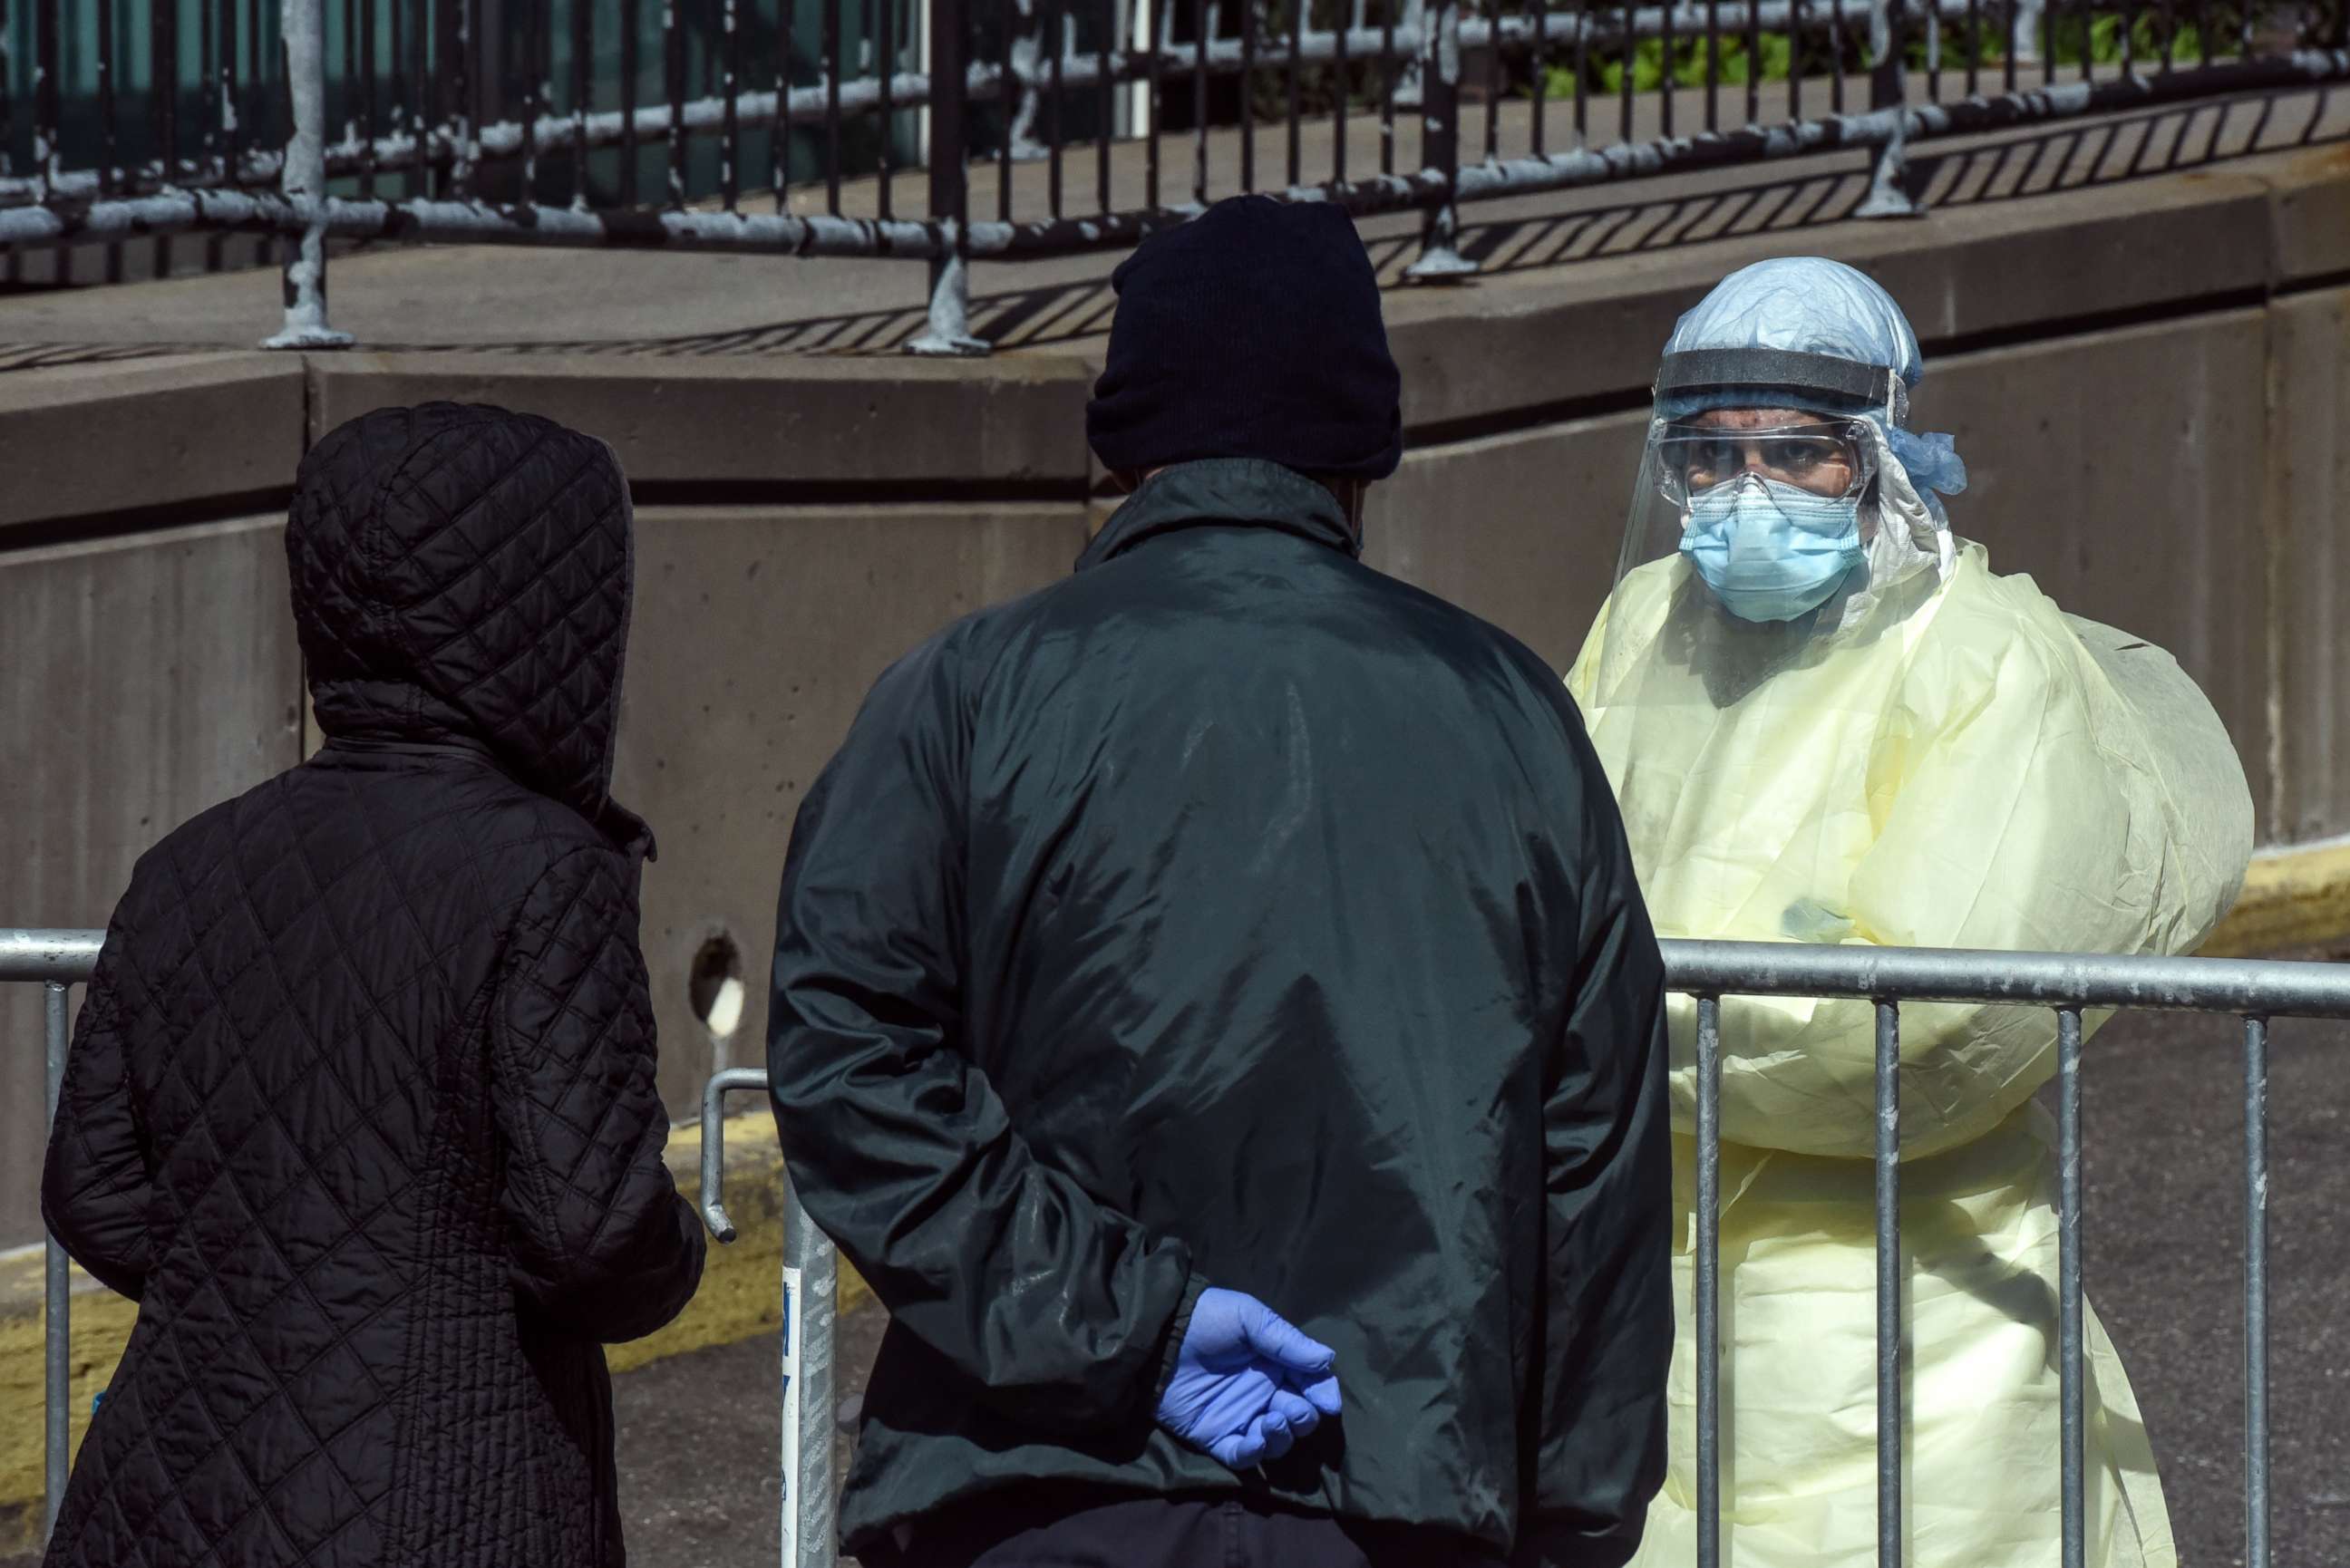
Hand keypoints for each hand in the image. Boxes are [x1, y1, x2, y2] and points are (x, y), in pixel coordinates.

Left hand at [1156, 1287, 1342, 1468]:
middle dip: (1303, 1418)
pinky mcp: (1215, 1436)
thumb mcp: (1250, 1317)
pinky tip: (1254, 1439)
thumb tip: (1328, 1360)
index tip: (1329, 1403)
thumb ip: (1287, 1341)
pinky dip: (1253, 1454)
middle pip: (1298, 1417)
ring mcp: (1240, 1417)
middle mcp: (1263, 1393)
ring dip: (1281, 1437)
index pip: (1310, 1384)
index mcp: (1276, 1364)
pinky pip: (1241, 1456)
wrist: (1159, 1334)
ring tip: (1272, 1420)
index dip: (1323, 1394)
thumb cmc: (1208, 1319)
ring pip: (1275, 1441)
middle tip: (1293, 1411)